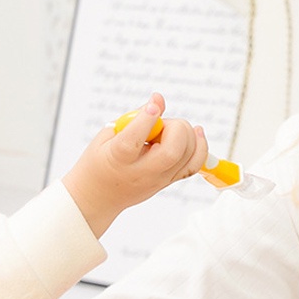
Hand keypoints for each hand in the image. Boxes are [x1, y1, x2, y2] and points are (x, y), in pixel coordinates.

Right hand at [62, 92, 208, 237]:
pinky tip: (195, 134)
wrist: (98, 197)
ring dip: (186, 135)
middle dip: (175, 128)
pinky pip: (193, 165)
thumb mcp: (106, 136)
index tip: (153, 105)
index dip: (146, 120)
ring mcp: (157, 180)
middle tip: (163, 124)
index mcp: (118, 159)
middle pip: (171, 152)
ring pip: (187, 157)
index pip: (133, 141)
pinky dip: (200, 147)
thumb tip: (158, 101)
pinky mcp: (168, 183)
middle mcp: (140, 172)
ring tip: (169, 131)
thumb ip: (132, 118)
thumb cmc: (100, 162)